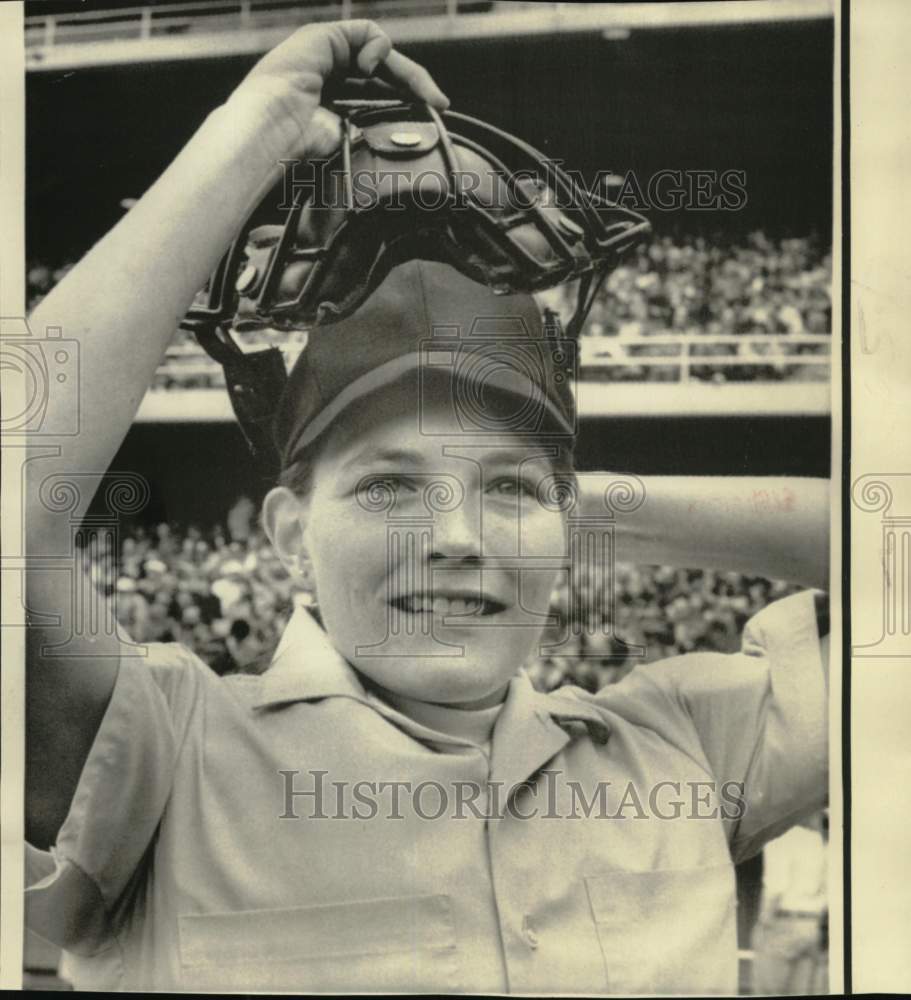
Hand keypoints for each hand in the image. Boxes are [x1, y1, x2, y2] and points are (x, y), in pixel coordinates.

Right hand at [226, 20, 449, 159]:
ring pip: (379, 51)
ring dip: (406, 69)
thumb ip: (367, 137)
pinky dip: (379, 48)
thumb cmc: (293, 153)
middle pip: (383, 71)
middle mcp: (324, 74)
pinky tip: (373, 72)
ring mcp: (322, 54)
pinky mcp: (321, 37)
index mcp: (327, 103)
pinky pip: (365, 32)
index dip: (407, 99)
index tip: (433, 115)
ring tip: (421, 93)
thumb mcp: (344, 146)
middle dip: (416, 84)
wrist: (267, 136)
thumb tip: (398, 155)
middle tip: (439, 103)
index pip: (376, 93)